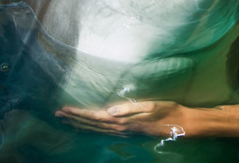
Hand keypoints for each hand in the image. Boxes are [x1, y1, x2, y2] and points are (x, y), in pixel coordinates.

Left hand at [55, 101, 186, 138]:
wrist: (181, 124)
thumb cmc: (168, 110)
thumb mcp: (150, 105)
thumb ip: (129, 108)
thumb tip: (109, 110)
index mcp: (124, 120)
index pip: (95, 117)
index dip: (79, 113)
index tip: (64, 109)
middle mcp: (121, 128)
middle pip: (92, 124)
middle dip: (74, 119)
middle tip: (58, 115)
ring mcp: (124, 132)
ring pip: (96, 130)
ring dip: (80, 125)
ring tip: (67, 121)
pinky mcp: (128, 132)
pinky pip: (104, 132)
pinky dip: (92, 129)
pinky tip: (88, 127)